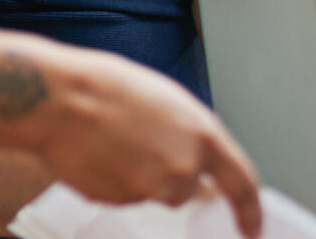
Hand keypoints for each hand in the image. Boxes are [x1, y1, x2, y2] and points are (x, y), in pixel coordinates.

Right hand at [17, 42, 263, 237]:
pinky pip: (124, 196)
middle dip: (170, 176)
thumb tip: (201, 166)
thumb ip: (194, 139)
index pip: (242, 184)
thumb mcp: (173, 106)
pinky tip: (101, 153)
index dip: (250, 211)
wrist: (62, 100)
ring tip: (118, 144)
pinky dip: (116, 181)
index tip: (253, 229)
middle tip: (142, 148)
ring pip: (154, 193)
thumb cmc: (113, 90)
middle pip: (187, 190)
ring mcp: (151, 187)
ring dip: (142, 178)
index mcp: (205, 137)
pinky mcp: (119, 200)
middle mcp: (184, 168)